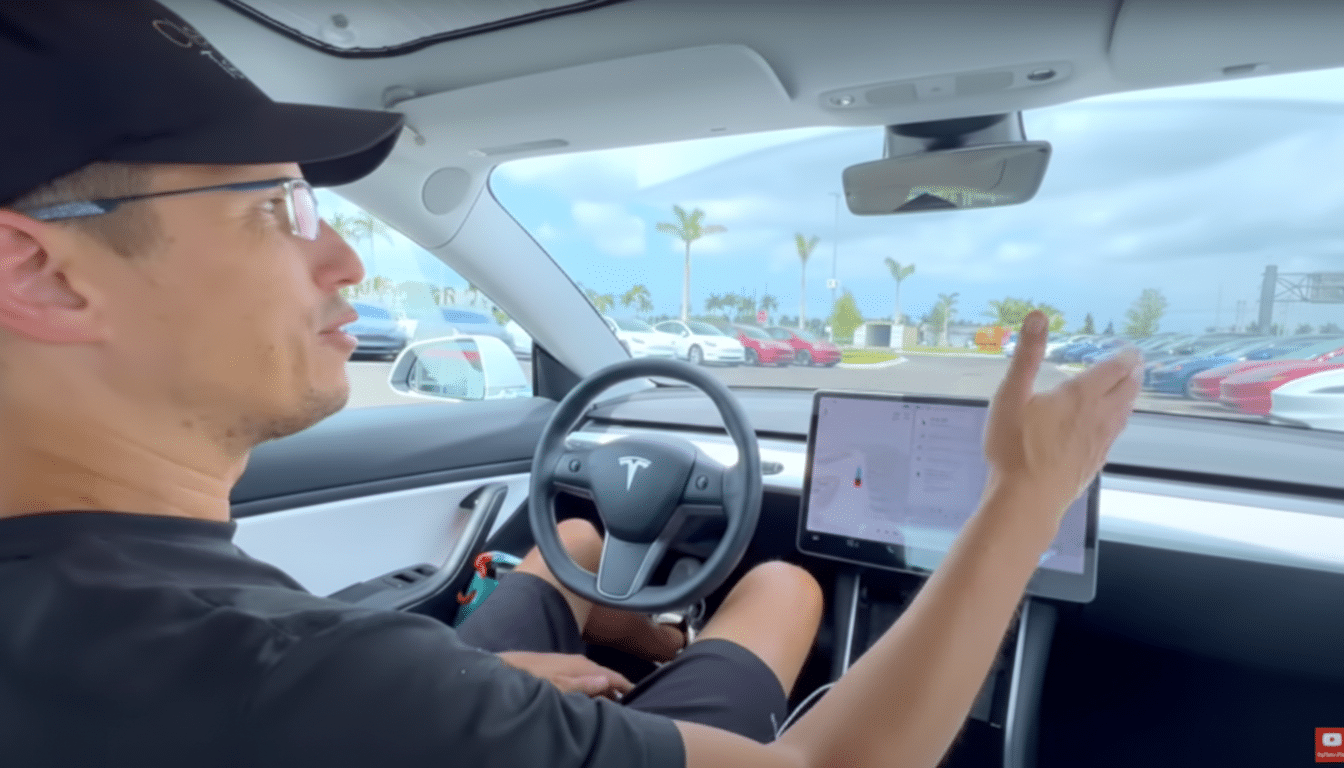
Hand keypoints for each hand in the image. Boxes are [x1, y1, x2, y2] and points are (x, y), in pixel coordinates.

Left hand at [497, 651, 633, 699]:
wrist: (500, 671)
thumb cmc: (528, 678)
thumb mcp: (556, 686)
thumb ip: (582, 684)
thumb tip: (606, 681)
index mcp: (579, 665)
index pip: (611, 675)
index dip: (626, 685)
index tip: (639, 695)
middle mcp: (575, 662)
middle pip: (603, 676)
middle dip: (616, 689)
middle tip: (629, 706)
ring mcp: (564, 665)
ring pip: (591, 678)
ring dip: (602, 690)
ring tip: (612, 706)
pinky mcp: (555, 670)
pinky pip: (580, 679)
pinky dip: (589, 688)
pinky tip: (587, 699)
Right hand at [984, 311, 1140, 520]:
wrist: (1027, 499)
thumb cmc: (1014, 448)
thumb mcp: (1011, 395)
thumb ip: (1027, 355)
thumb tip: (1038, 316)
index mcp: (1079, 396)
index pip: (1111, 370)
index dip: (1124, 358)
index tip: (1132, 350)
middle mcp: (1097, 417)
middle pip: (1125, 390)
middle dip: (1133, 375)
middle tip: (1137, 364)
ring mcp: (1099, 442)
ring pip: (1124, 413)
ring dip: (1130, 397)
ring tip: (1132, 388)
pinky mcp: (1094, 463)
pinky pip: (1114, 435)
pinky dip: (1120, 422)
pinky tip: (1112, 426)